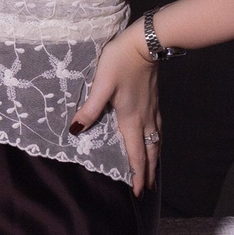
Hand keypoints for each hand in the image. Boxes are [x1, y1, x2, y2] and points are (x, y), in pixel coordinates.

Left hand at [72, 22, 160, 195]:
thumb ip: (90, 108)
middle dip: (149, 172)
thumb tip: (75, 129)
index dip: (137, 174)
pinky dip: (156, 141)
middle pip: (150, 152)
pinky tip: (154, 138)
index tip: (138, 192)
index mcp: (131, 118)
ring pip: (156, 140)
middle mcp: (145, 118)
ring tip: (153, 170)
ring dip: (154, 158)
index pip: (136, 154)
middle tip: (147, 189)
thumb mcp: (101, 84)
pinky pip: (157, 129)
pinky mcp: (154, 100)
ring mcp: (152, 109)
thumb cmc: (121, 61)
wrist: (147, 42)